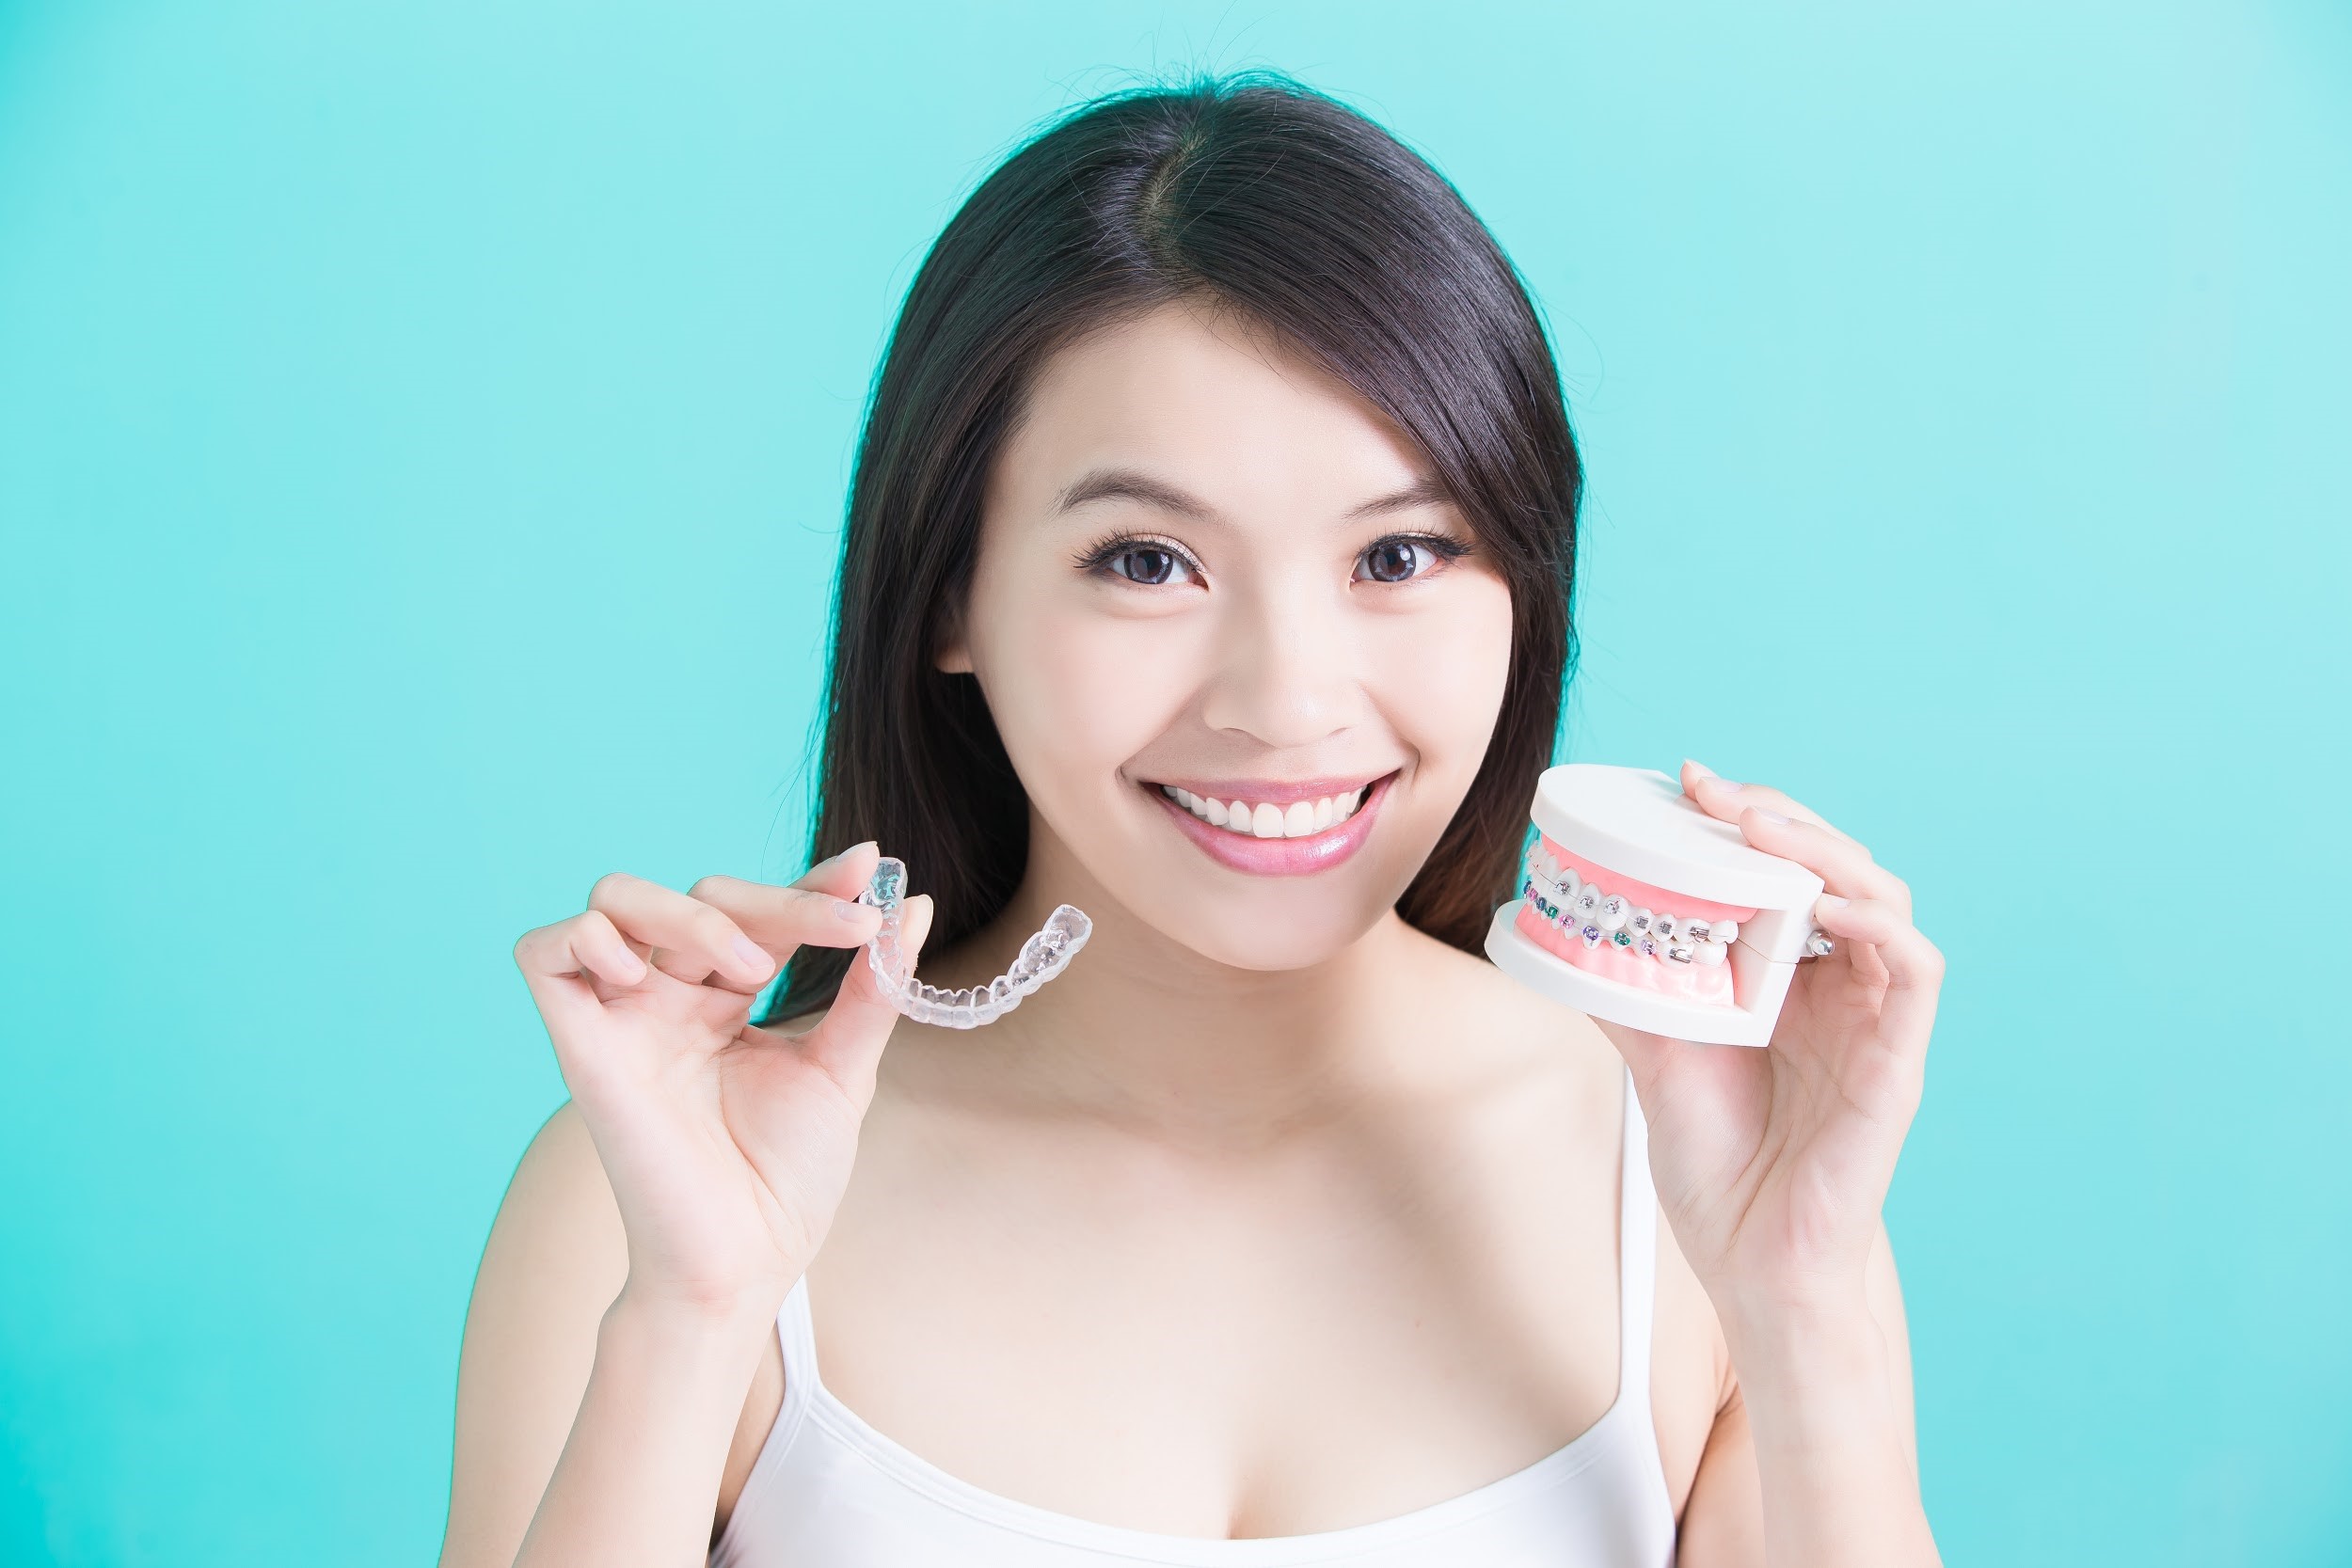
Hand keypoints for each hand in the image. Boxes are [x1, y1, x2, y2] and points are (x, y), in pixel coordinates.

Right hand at [511, 842, 931, 1316]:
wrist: (745, 1261)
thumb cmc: (785, 1182)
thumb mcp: (843, 1070)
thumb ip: (872, 987)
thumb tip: (914, 908)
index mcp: (727, 997)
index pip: (761, 908)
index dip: (813, 883)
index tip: (872, 870)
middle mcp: (671, 996)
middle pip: (704, 894)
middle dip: (782, 902)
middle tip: (847, 929)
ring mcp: (624, 1015)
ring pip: (619, 898)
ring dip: (692, 912)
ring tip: (751, 968)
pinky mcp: (581, 1045)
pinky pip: (546, 951)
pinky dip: (590, 939)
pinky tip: (647, 981)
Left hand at [1593, 761, 1943, 1314]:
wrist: (1753, 1266)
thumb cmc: (1718, 1170)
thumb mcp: (1655, 1062)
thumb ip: (1625, 998)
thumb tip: (1560, 938)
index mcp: (1790, 980)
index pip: (1786, 870)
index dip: (1745, 819)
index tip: (1686, 783)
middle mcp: (1840, 989)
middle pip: (1837, 866)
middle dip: (1779, 816)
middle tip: (1715, 792)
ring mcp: (1875, 1022)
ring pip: (1884, 899)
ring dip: (1828, 851)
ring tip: (1760, 828)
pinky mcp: (1899, 1062)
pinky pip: (1915, 972)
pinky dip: (1879, 925)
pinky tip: (1827, 905)